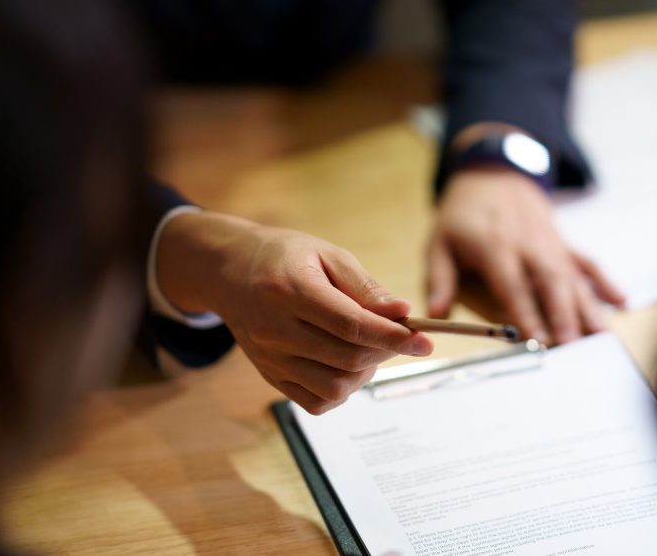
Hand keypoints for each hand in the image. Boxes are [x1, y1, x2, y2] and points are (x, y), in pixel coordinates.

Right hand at [156, 212, 432, 413]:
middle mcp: (275, 329)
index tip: (425, 341)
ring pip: (334, 387)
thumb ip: (366, 287)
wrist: (231, 273)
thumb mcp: (328, 255)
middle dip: (386, 350)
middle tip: (400, 336)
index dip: (393, 337)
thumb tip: (403, 313)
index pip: (352, 325)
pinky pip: (316, 402)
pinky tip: (346, 363)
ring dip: (366, 372)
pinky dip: (342, 390)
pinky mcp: (269, 376)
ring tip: (369, 347)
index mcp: (290, 290)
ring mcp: (270, 358)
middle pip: (347, 357)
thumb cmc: (286, 257)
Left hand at [427, 169, 624, 343]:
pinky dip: (606, 280)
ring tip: (601, 335)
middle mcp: (528, 243)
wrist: (492, 173)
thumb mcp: (439, 242)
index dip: (525, 310)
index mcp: (494, 245)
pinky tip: (621, 301)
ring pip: (573, 275)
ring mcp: (550, 242)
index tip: (535, 337)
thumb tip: (436, 312)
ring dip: (588, 305)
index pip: (512, 282)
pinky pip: (587, 261)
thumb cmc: (463, 214)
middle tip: (573, 345)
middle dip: (563, 313)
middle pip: (550, 280)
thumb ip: (439, 279)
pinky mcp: (563, 242)